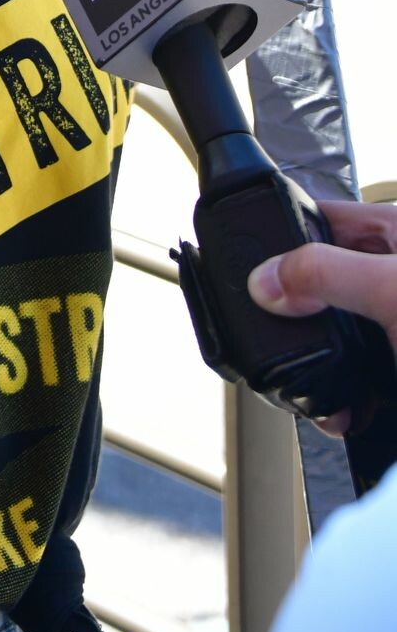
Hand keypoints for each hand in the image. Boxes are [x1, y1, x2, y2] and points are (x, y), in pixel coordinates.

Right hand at [247, 201, 396, 431]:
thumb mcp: (394, 290)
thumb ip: (327, 275)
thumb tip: (267, 279)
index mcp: (396, 234)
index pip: (322, 219)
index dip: (283, 237)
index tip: (250, 268)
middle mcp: (395, 276)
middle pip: (323, 282)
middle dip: (297, 315)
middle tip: (278, 338)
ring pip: (340, 337)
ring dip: (321, 364)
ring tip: (313, 388)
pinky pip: (360, 378)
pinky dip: (345, 398)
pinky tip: (344, 412)